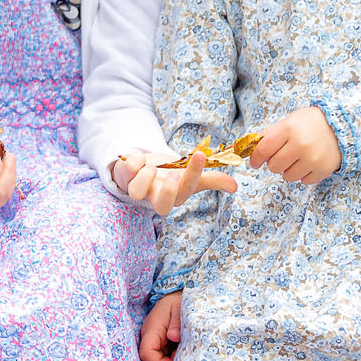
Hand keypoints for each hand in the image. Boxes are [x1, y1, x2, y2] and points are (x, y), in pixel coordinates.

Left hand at [112, 149, 237, 215]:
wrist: (142, 170)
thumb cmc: (169, 174)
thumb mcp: (189, 174)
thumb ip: (211, 180)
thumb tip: (235, 186)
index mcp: (176, 195)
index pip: (187, 191)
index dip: (193, 174)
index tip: (200, 154)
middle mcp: (157, 197)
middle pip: (163, 207)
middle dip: (169, 190)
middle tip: (174, 174)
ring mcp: (139, 190)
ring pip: (136, 192)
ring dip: (146, 175)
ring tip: (152, 166)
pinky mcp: (124, 179)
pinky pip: (125, 171)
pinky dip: (133, 160)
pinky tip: (139, 158)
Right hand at [139, 290, 182, 360]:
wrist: (175, 294)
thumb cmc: (178, 300)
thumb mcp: (180, 307)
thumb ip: (177, 323)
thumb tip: (173, 337)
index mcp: (152, 329)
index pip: (146, 354)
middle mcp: (149, 337)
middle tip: (181, 358)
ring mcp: (153, 341)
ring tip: (181, 353)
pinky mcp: (159, 344)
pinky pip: (161, 358)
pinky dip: (170, 360)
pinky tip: (180, 351)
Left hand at [249, 106, 341, 183]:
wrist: (341, 126)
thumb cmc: (310, 123)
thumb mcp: (289, 121)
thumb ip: (269, 134)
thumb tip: (249, 148)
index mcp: (289, 129)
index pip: (263, 149)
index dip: (255, 158)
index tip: (254, 162)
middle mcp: (301, 145)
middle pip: (274, 166)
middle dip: (274, 163)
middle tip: (282, 155)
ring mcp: (313, 159)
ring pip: (287, 176)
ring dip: (289, 170)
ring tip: (297, 158)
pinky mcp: (323, 170)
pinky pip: (303, 181)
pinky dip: (303, 174)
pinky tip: (309, 162)